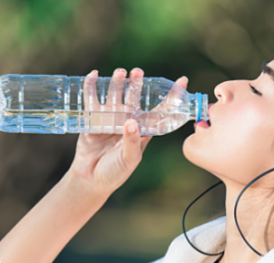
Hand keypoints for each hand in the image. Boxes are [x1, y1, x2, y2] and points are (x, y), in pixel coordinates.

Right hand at [68, 67, 187, 194]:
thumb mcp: (129, 159)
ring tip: (120, 73)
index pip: (160, 109)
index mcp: (142, 129)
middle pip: (134, 97)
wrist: (91, 179)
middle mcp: (127, 119)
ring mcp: (110, 117)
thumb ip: (132, 142)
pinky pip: (92, 99)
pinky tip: (93, 75)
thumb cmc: (116, 172)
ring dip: (117, 82)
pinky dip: (91, 86)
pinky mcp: (93, 118)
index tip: (182, 80)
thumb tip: (131, 122)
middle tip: (137, 73)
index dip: (172, 96)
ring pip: (114, 94)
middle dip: (136, 83)